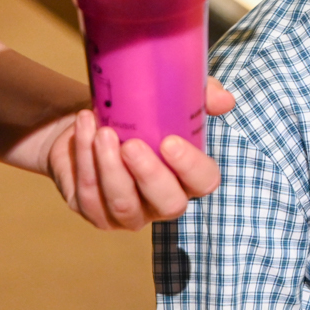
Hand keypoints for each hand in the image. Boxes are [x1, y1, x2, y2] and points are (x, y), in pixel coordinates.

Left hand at [48, 78, 236, 229]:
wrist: (89, 120)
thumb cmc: (136, 113)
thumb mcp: (168, 98)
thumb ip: (200, 97)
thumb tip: (225, 100)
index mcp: (187, 176)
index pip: (203, 182)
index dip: (191, 167)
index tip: (170, 142)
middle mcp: (162, 201)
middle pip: (169, 204)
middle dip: (149, 175)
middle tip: (131, 144)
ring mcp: (129, 212)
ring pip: (123, 204)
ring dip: (110, 167)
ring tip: (101, 131)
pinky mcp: (95, 212)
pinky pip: (89, 196)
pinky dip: (84, 160)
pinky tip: (84, 130)